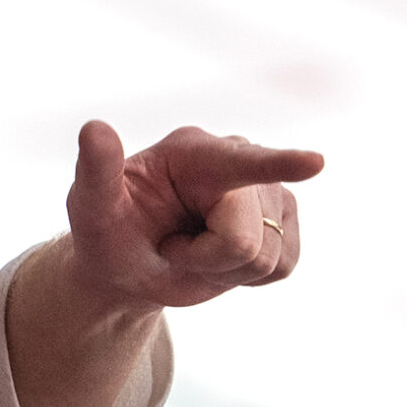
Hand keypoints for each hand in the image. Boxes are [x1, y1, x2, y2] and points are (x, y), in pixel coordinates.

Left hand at [66, 121, 321, 313]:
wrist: (128, 267)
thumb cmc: (107, 233)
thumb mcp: (91, 208)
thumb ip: (96, 170)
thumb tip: (93, 128)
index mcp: (196, 152)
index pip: (241, 162)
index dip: (280, 163)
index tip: (315, 163)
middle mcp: (242, 163)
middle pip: (245, 240)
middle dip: (203, 260)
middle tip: (170, 247)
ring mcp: (271, 193)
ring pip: (266, 257)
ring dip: (221, 270)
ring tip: (192, 250)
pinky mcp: (286, 224)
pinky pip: (281, 267)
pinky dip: (243, 278)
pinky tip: (218, 260)